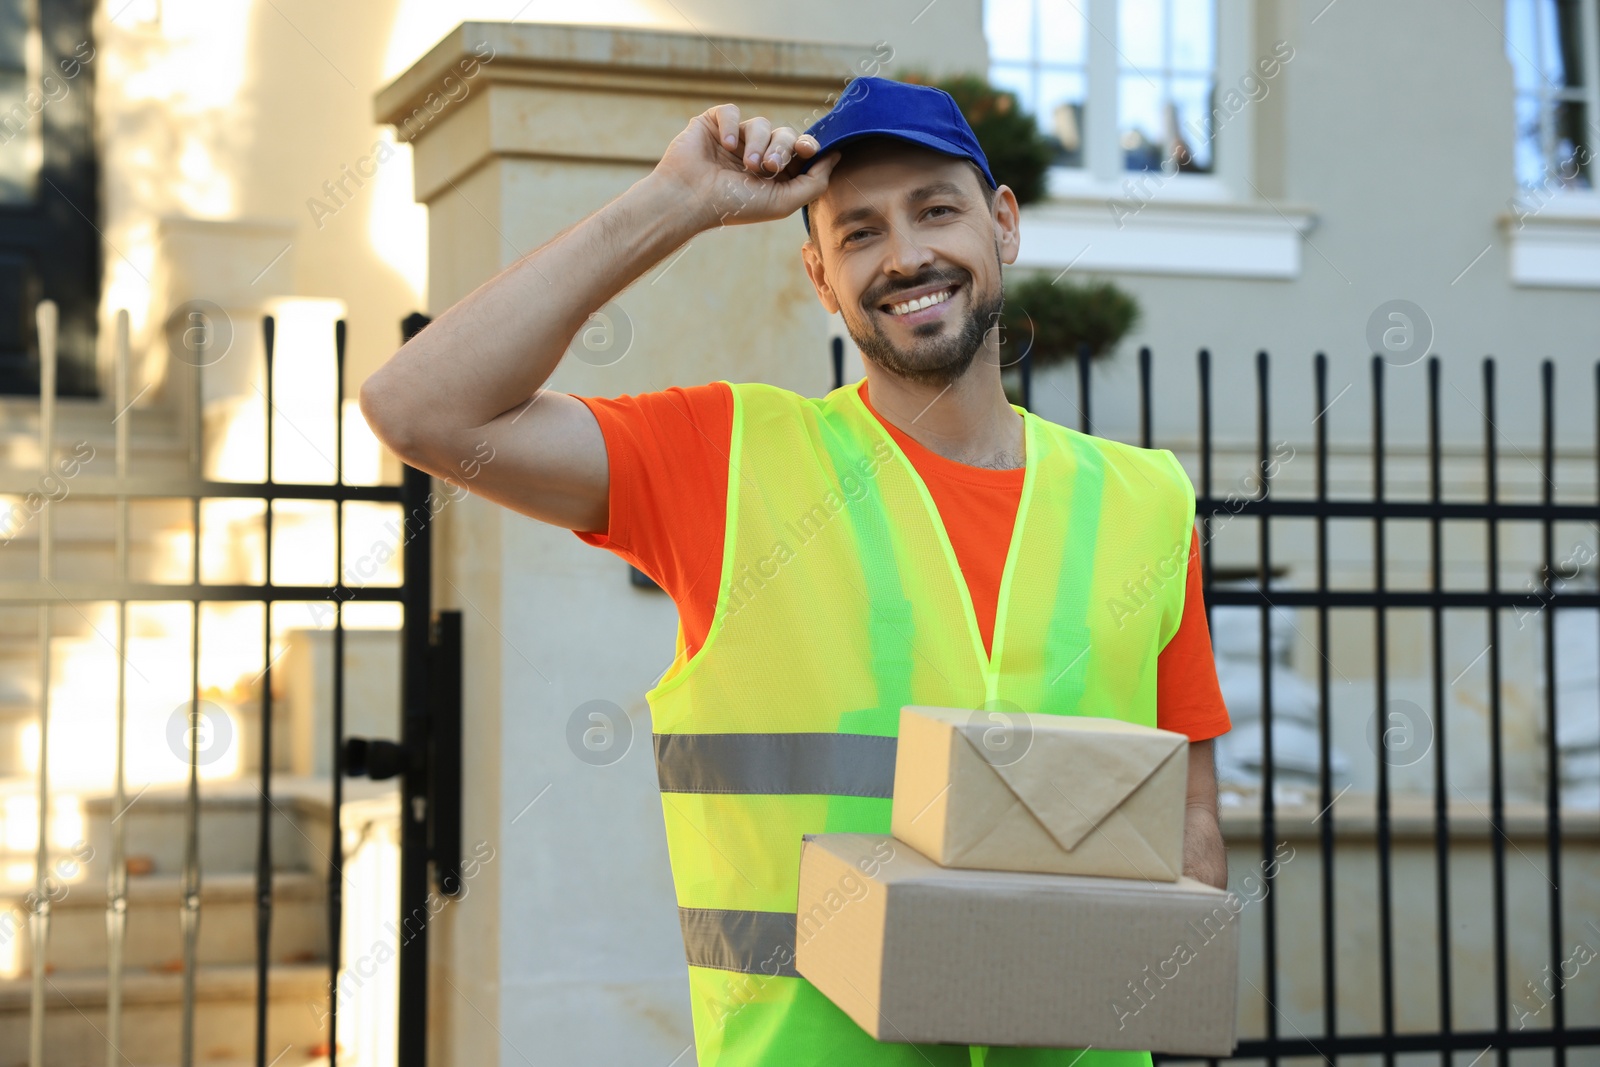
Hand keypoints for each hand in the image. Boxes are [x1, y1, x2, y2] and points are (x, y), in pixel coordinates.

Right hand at [650, 103, 841, 231]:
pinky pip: (733, 112)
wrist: (691, 200)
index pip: (799, 149)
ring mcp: (735, 137)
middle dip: (782, 149)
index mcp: (774, 172)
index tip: (809, 150)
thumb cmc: (735, 206)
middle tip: (769, 167)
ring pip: (762, 123)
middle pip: (785, 134)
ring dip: (758, 144)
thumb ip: (814, 183)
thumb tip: (837, 157)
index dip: (808, 146)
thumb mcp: (783, 202)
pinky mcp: (713, 124)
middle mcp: (756, 152)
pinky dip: (733, 127)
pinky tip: (726, 146)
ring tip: (746, 165)